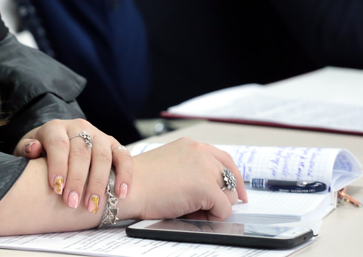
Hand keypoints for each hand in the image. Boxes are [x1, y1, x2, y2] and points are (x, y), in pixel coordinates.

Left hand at [14, 119, 132, 213]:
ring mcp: (98, 134)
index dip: (58, 165)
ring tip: (92, 205)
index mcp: (55, 127)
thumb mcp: (26, 149)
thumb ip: (26, 148)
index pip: (58, 144)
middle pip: (81, 152)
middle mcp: (78, 127)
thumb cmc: (40, 151)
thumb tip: (33, 148)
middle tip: (71, 203)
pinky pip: (123, 157)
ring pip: (102, 155)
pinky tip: (121, 193)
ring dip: (98, 182)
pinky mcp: (113, 144)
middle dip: (77, 180)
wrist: (58, 143)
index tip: (56, 188)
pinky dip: (125, 174)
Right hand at [125, 138, 248, 221]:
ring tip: (191, 209)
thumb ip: (192, 169)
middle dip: (223, 196)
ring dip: (215, 206)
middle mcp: (201, 152)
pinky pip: (224, 210)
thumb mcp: (170, 165)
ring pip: (229, 195)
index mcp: (191, 145)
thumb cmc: (139, 182)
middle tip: (208, 208)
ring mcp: (204, 169)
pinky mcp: (206, 187)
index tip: (237, 193)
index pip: (225, 160)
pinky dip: (213, 217)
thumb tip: (214, 189)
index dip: (234, 179)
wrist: (125, 189)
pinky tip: (193, 213)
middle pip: (230, 179)